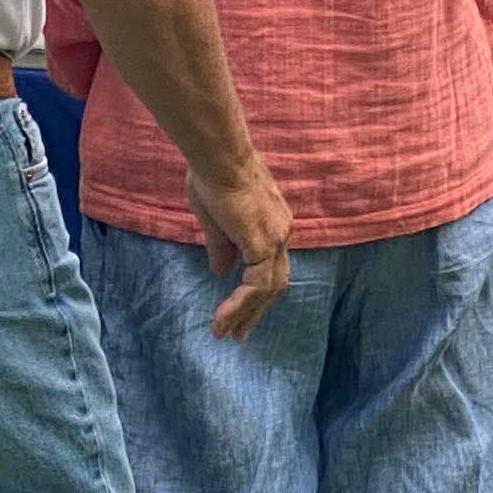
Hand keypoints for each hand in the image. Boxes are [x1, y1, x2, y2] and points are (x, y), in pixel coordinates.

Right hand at [189, 152, 296, 340]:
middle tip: (239, 334)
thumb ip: (222, 246)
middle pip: (275, 282)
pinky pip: (256, 284)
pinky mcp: (263, 243)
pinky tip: (223, 318)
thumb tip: (221, 271)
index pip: (270, 265)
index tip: (238, 311)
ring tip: (226, 332)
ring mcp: (275, 237)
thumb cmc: (212, 177)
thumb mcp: (215, 220)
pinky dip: (239, 305)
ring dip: (246, 313)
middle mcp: (280, 232)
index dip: (256, 291)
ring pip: (268, 288)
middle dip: (256, 310)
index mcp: (272, 224)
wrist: (218, 157)